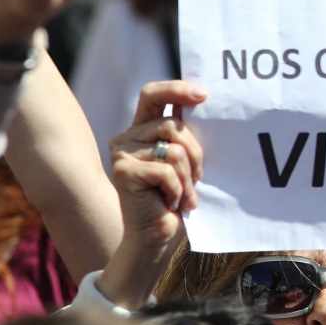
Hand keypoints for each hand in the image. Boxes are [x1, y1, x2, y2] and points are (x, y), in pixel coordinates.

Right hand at [98, 81, 205, 308]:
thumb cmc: (173, 196)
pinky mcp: (124, 172)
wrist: (155, 235)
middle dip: (195, 154)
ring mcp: (122, 154)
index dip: (176, 89)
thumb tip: (202, 100)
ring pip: (173, 149)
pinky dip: (177, 189)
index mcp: (141, 129)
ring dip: (187, 177)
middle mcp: (127, 137)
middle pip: (173, 125)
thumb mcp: (182, 160)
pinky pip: (167, 170)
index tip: (204, 95)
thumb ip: (183, 134)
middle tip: (197, 179)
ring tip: (182, 195)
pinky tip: (170, 203)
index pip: (152, 95)